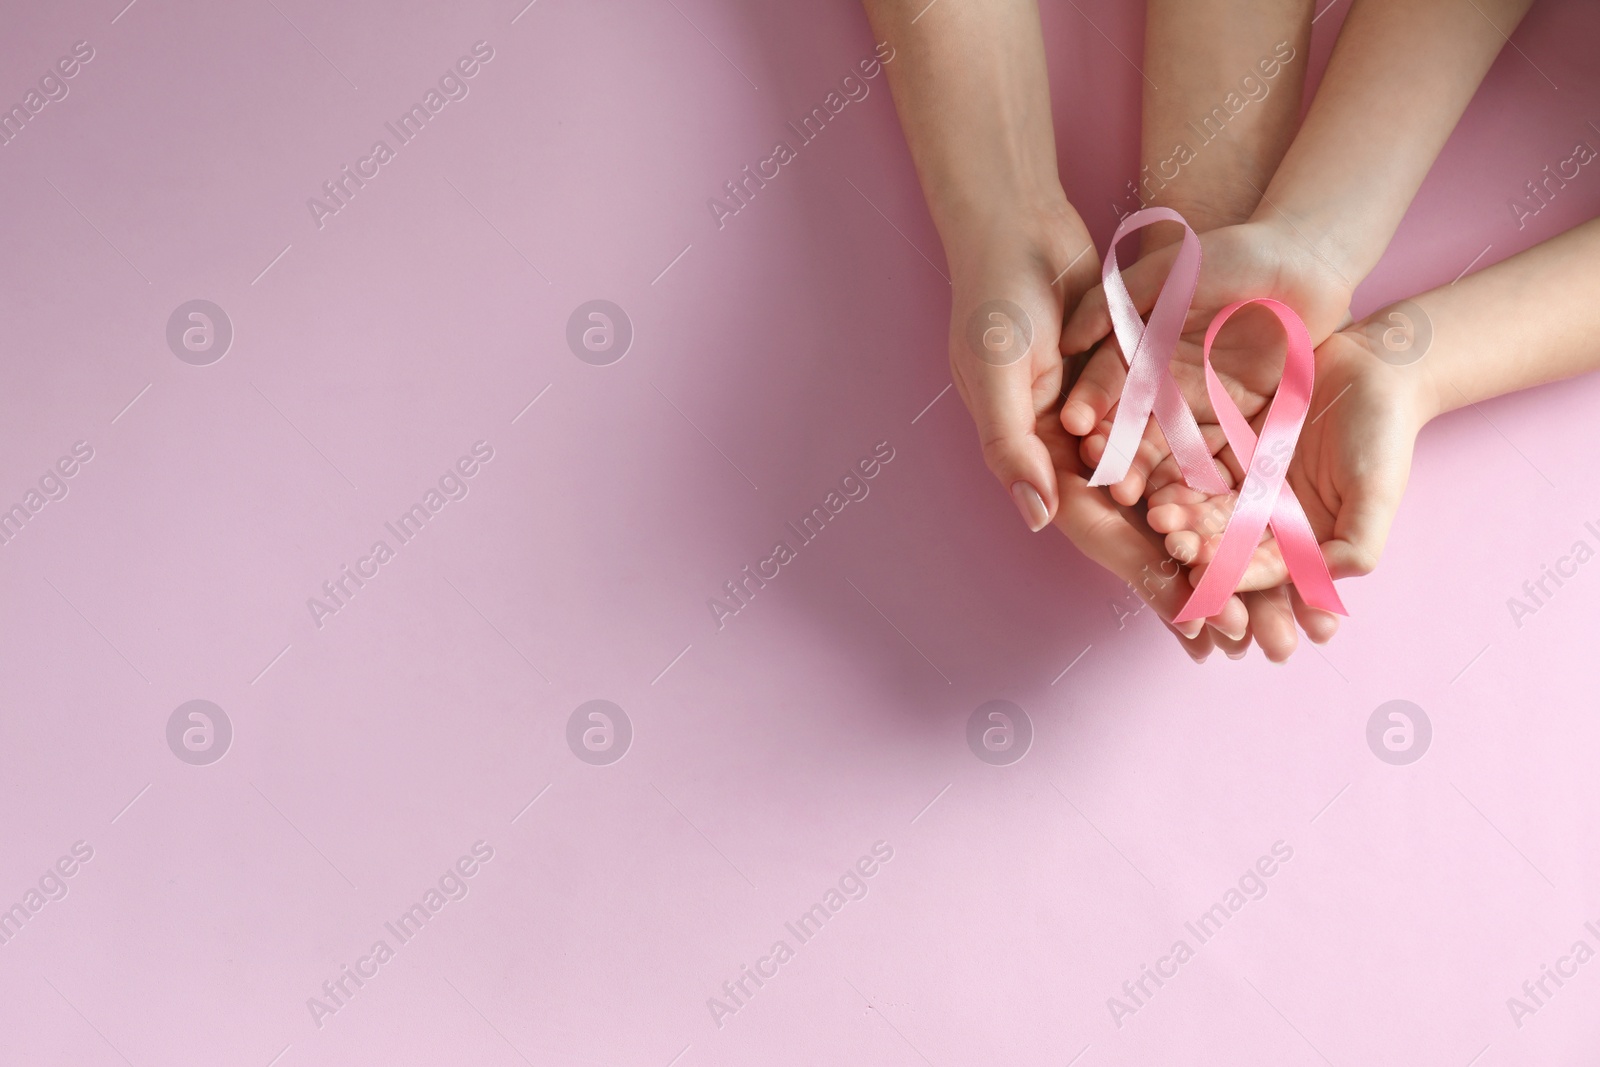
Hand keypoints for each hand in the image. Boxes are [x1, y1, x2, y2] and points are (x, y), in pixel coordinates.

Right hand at [944, 201, 1249, 656]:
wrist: (1013, 230)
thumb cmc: (994, 300)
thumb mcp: (995, 370)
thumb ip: (1012, 446)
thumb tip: (1039, 518)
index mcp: (1037, 460)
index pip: (1100, 533)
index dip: (1148, 577)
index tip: (1197, 623)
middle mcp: (1073, 456)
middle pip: (1141, 531)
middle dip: (1191, 580)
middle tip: (1243, 633)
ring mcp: (1107, 428)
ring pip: (1168, 497)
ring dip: (1211, 543)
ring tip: (1261, 592)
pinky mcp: (1138, 394)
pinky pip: (1182, 446)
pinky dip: (1216, 479)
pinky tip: (1261, 511)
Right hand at [1057, 218, 1355, 505]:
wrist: (1310, 259)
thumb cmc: (1235, 252)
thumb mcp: (1169, 268)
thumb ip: (1115, 301)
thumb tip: (1067, 343)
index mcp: (1137, 348)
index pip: (1107, 382)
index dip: (1091, 403)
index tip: (1078, 427)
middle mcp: (1163, 383)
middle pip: (1135, 427)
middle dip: (1123, 458)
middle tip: (1113, 486)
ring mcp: (1201, 405)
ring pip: (1174, 450)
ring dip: (1162, 481)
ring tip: (1153, 511)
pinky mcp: (1242, 419)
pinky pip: (1223, 457)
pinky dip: (1211, 483)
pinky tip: (1203, 510)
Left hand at [1145, 325, 1431, 614]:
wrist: (1371, 367)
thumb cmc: (1383, 434)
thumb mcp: (1377, 493)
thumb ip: (1356, 545)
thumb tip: (1324, 593)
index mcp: (1303, 539)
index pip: (1264, 567)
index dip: (1235, 573)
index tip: (1205, 576)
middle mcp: (1268, 519)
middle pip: (1226, 541)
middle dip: (1198, 547)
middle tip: (1173, 544)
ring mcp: (1245, 485)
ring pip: (1206, 507)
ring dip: (1182, 516)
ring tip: (1158, 515)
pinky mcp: (1226, 450)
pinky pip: (1197, 466)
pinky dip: (1178, 476)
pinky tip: (1156, 481)